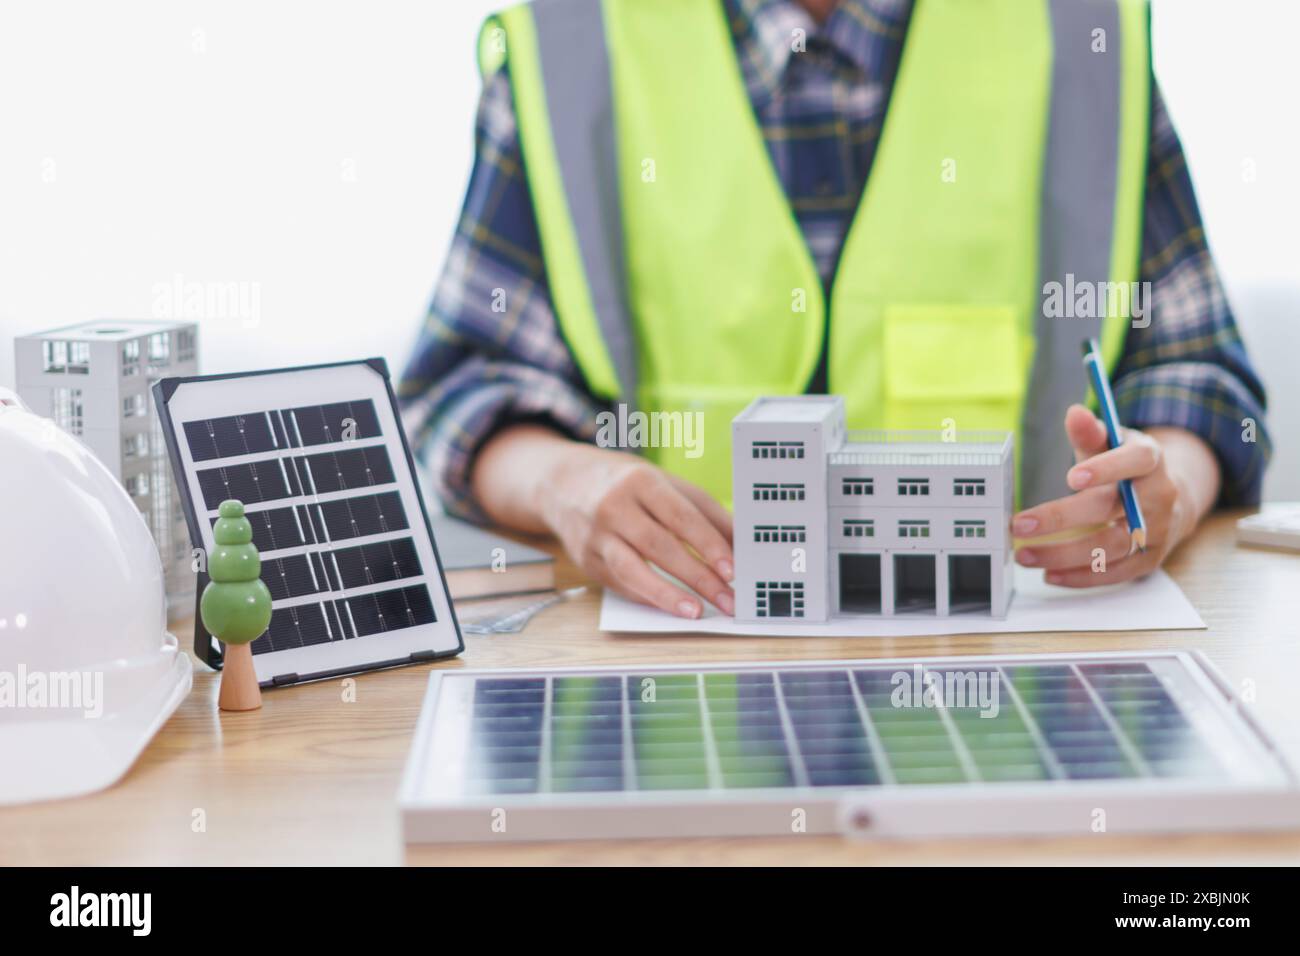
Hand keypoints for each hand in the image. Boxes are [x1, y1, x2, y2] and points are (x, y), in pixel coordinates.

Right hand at [538, 443, 734, 617]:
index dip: (709, 545)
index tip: (732, 569)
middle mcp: (614, 506)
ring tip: (695, 612)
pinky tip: (670, 607)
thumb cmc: (628, 485)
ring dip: (667, 595)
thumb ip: (705, 511)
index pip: (681, 517)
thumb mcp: (666, 484)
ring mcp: (596, 535)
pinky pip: (619, 583)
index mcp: (641, 482)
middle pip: (661, 547)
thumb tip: (740, 544)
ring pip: (632, 570)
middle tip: (727, 599)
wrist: (564, 484)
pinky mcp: (586, 560)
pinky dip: (647, 597)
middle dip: (698, 577)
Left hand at [1011, 404, 1213, 587]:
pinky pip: (1116, 574)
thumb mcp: (1112, 443)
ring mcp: (1157, 531)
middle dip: (1062, 518)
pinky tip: (1049, 575)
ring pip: (1110, 547)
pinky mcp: (1149, 560)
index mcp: (1150, 461)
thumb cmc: (1127, 468)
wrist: (1169, 499)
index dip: (1106, 469)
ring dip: (1063, 555)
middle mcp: (1159, 497)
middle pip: (1111, 510)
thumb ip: (1091, 433)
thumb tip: (1074, 413)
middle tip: (1020, 524)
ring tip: (1024, 554)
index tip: (1070, 478)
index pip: (1134, 461)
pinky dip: (1081, 577)